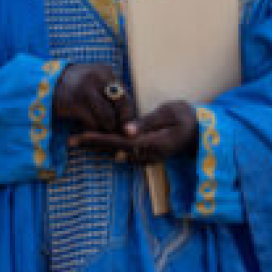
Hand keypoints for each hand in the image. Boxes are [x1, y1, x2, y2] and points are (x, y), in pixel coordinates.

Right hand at [53, 63, 134, 135]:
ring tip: (101, 131)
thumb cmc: (75, 87)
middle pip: (122, 105)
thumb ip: (111, 96)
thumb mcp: (95, 83)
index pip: (126, 96)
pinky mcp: (74, 103)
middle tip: (119, 132)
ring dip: (107, 129)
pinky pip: (92, 123)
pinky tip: (88, 131)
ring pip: (108, 117)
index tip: (126, 127)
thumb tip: (130, 123)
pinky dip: (93, 130)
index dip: (128, 115)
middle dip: (122, 122)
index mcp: (106, 71)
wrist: (44, 83)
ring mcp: (85, 89)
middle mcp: (98, 77)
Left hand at [69, 101, 198, 163]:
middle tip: (71, 140)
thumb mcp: (169, 112)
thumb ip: (147, 122)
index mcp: (154, 143)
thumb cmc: (186, 116)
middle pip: (116, 151)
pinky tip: (100, 143)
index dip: (100, 139)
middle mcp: (150, 155)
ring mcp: (150, 158)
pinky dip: (112, 148)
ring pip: (120, 154)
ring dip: (101, 147)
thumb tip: (126, 131)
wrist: (200, 131)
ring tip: (80, 140)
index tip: (81, 137)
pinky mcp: (149, 157)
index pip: (121, 142)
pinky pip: (126, 154)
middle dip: (94, 145)